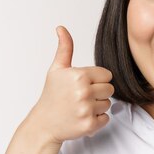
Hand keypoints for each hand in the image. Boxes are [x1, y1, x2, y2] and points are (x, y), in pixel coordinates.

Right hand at [25, 25, 114, 143]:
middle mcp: (84, 92)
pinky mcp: (89, 125)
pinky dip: (97, 119)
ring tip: (81, 106)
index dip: (96, 79)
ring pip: (108, 104)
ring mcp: (87, 109)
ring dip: (98, 106)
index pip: (106, 75)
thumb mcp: (57, 69)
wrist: (44, 124)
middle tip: (82, 96)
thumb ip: (65, 48)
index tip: (83, 84)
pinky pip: (106, 118)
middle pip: (110, 89)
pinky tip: (82, 116)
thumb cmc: (52, 95)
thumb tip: (61, 28)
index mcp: (79, 76)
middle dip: (99, 92)